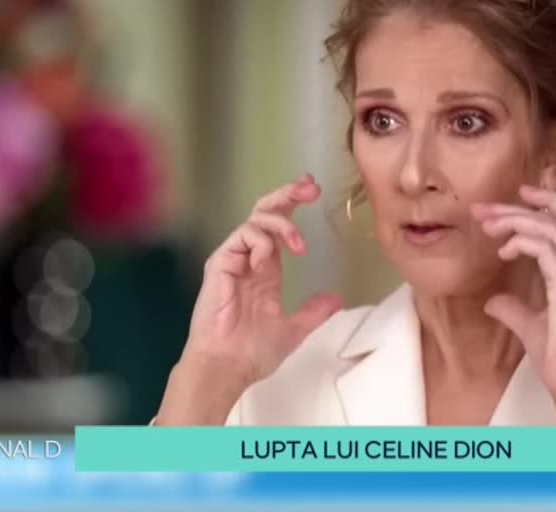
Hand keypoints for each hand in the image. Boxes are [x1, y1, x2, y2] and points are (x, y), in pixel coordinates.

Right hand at [158, 175, 342, 424]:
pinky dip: (262, 241)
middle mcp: (249, 259)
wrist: (228, 368)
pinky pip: (242, 237)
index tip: (314, 192)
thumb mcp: (293, 330)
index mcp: (266, 270)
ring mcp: (234, 260)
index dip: (293, 205)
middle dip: (288, 194)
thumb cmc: (251, 353)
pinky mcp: (220, 264)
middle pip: (264, 212)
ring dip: (282, 224)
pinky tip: (269, 260)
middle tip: (311, 187)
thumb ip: (313, 313)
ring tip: (299, 245)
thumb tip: (335, 299)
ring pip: (256, 220)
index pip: (278, 227)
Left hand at [471, 185, 555, 425]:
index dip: (547, 202)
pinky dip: (522, 242)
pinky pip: (547, 250)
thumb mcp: (530, 326)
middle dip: (522, 206)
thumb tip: (494, 301)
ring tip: (488, 226)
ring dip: (515, 220)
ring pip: (551, 228)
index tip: (517, 196)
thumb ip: (513, 308)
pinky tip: (504, 252)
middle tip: (487, 209)